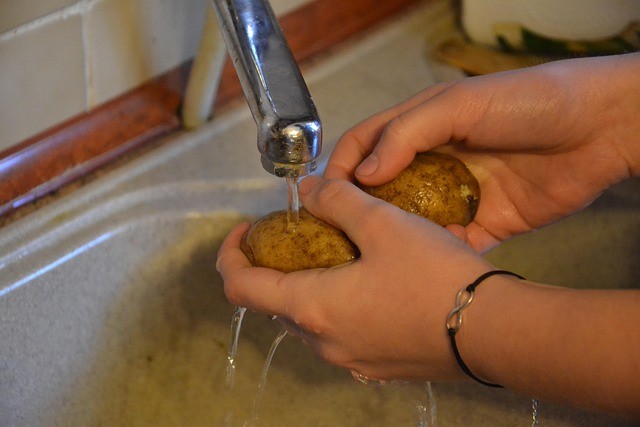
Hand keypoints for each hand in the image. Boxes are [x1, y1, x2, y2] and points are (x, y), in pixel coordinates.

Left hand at [217, 175, 496, 381]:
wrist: (496, 333)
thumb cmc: (435, 277)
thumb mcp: (383, 223)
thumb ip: (337, 199)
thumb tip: (306, 190)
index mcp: (311, 307)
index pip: (240, 286)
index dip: (230, 254)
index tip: (243, 231)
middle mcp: (324, 343)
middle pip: (275, 303)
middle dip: (275, 267)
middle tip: (298, 235)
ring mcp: (352, 360)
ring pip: (310, 319)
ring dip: (309, 285)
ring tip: (337, 252)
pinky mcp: (379, 365)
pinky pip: (341, 333)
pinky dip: (338, 304)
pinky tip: (371, 281)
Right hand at [325, 53, 639, 251]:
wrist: (598, 129)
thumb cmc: (529, 101)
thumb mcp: (459, 103)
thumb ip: (406, 133)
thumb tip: (363, 174)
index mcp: (420, 126)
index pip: (364, 145)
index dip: (340, 169)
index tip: (323, 198)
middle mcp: (432, 161)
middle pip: (381, 190)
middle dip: (359, 212)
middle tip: (340, 237)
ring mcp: (457, 194)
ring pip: (411, 222)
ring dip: (395, 239)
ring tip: (374, 259)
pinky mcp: (484, 223)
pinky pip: (450, 244)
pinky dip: (436, 256)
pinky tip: (424, 267)